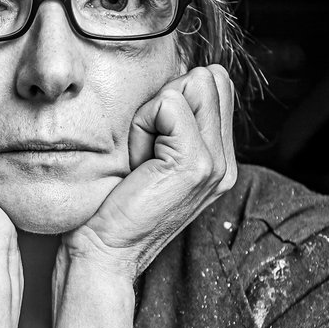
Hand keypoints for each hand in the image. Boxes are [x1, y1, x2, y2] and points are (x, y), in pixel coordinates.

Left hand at [62, 65, 236, 279]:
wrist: (103, 251)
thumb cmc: (113, 203)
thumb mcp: (149, 154)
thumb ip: (171, 121)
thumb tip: (173, 76)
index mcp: (218, 159)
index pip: (215, 84)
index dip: (173, 98)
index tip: (151, 142)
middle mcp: (225, 162)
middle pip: (210, 78)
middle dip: (166, 101)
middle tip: (144, 148)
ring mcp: (215, 164)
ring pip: (192, 85)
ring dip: (153, 113)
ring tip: (140, 156)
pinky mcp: (196, 164)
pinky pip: (168, 104)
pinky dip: (142, 124)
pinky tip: (136, 161)